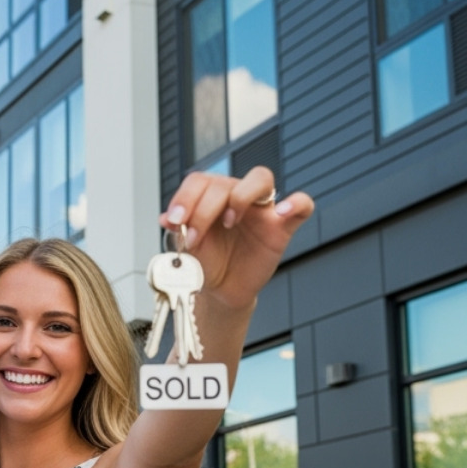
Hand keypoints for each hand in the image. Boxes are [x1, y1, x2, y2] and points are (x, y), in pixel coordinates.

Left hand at [159, 168, 312, 311]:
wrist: (223, 289)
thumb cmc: (208, 263)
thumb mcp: (187, 248)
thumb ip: (178, 230)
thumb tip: (165, 218)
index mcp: (210, 197)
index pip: (200, 181)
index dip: (185, 197)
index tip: (175, 221)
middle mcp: (236, 197)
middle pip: (224, 182)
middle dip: (203, 210)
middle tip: (194, 238)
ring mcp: (260, 210)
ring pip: (260, 178)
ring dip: (240, 196)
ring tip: (229, 222)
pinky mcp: (281, 228)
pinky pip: (301, 206)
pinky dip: (297, 203)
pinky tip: (283, 211)